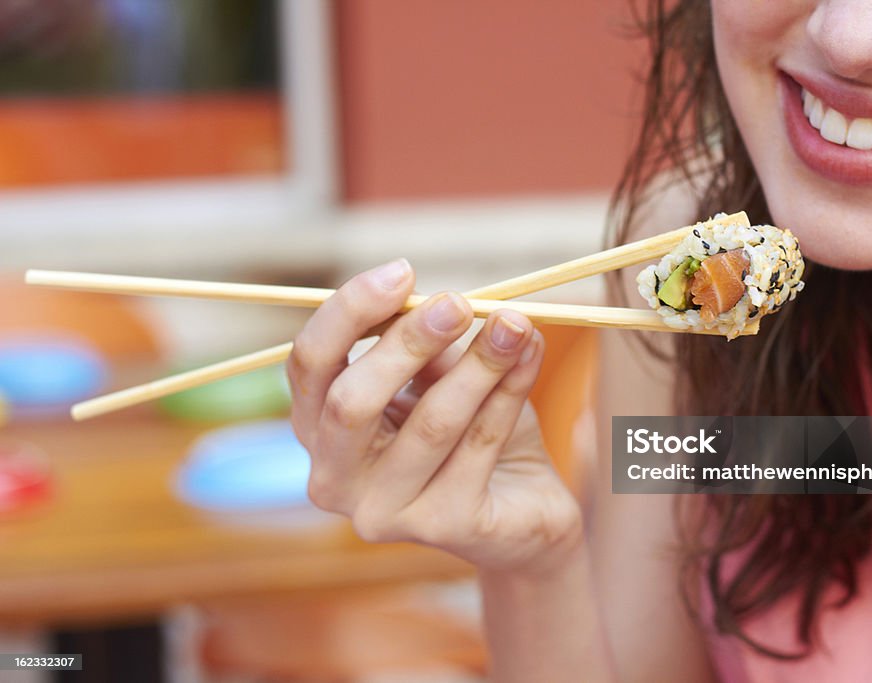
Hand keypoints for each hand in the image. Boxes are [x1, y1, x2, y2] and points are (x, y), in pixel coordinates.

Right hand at [287, 259, 582, 573]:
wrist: (523, 508)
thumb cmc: (471, 431)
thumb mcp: (440, 376)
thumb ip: (428, 344)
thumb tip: (443, 302)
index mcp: (318, 428)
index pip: (309, 364)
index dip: (348, 312)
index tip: (402, 271)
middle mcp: (334, 479)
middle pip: (352, 402)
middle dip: (408, 342)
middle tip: (458, 303)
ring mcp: (384, 513)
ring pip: (431, 423)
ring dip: (479, 363)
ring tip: (515, 323)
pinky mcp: (442, 527)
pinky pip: (479, 445)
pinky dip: (510, 392)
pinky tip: (531, 356)